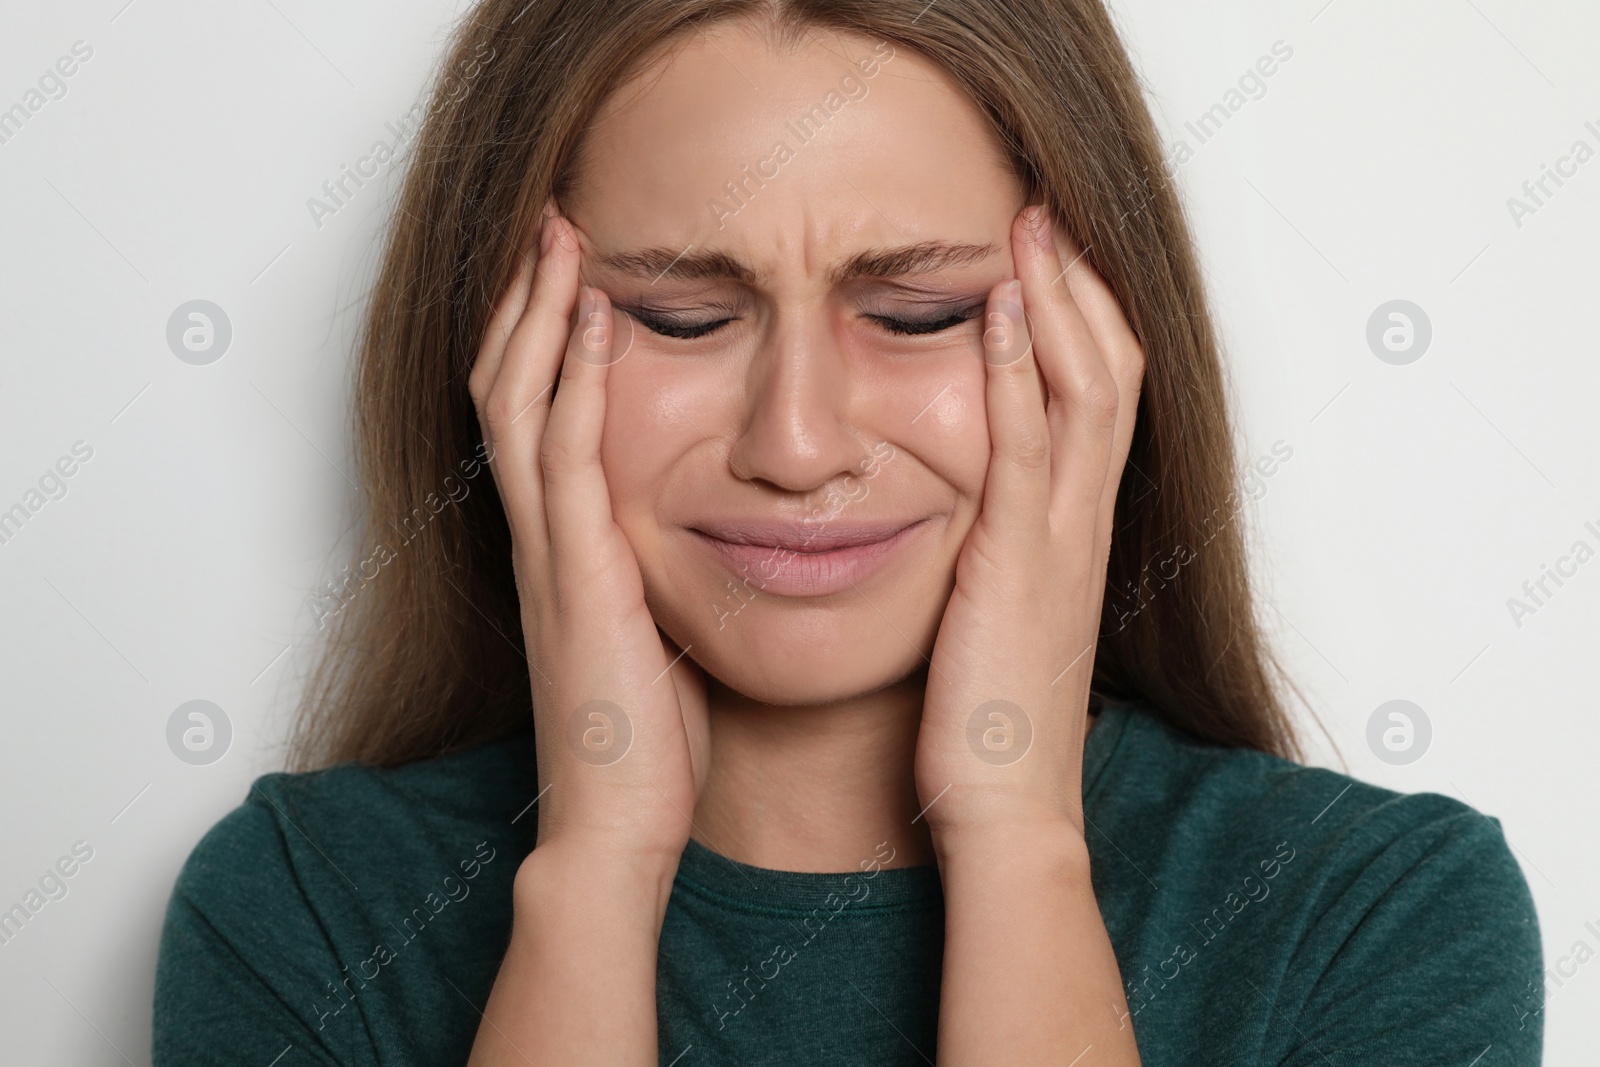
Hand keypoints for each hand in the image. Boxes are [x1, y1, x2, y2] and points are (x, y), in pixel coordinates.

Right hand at [468, 201, 709, 862]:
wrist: (619, 829)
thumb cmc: (649, 743)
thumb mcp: (658, 635)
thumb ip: (663, 575)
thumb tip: (712, 537)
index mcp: (566, 546)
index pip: (538, 415)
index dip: (546, 336)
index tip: (578, 266)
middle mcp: (544, 537)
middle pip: (508, 384)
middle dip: (528, 296)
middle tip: (554, 218)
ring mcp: (551, 552)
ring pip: (520, 400)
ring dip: (538, 309)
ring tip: (561, 232)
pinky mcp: (578, 575)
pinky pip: (566, 453)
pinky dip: (572, 377)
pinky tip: (593, 315)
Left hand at [914, 203, 1144, 841]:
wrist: (1005, 810)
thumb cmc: (991, 725)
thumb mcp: (997, 620)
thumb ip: (995, 560)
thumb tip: (968, 527)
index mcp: (1073, 535)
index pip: (1097, 401)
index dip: (1079, 323)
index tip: (1045, 261)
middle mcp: (1082, 524)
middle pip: (1110, 371)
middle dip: (1079, 285)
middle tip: (1045, 212)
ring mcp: (1060, 538)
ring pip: (1086, 388)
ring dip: (1056, 299)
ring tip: (1028, 226)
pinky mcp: (1021, 561)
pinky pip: (1029, 443)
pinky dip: (1018, 368)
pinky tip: (997, 309)